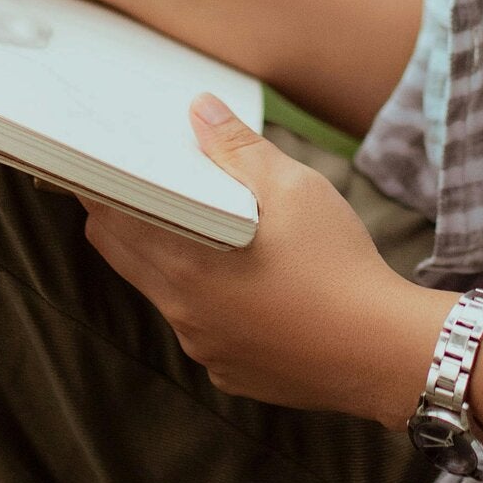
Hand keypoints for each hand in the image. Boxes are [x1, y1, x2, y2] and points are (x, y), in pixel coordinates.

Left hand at [83, 96, 440, 422]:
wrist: (386, 354)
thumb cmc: (340, 266)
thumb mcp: (293, 191)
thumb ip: (238, 149)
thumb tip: (199, 110)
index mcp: (187, 265)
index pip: (110, 221)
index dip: (99, 189)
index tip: (96, 166)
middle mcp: (183, 313)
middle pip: (123, 257)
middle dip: (123, 219)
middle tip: (143, 186)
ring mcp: (205, 349)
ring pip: (163, 295)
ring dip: (168, 261)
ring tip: (205, 231)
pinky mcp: (231, 372)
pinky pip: (201, 331)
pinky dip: (209, 305)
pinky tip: (250, 287)